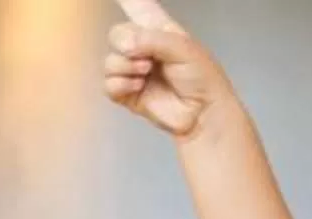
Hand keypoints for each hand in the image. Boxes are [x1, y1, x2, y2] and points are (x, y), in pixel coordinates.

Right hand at [103, 0, 235, 140]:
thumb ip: (152, 39)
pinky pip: (108, 84)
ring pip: (110, 60)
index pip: (138, 6)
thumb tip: (125, 44)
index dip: (126, 0)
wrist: (203, 113)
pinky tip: (138, 86)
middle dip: (126, 44)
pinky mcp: (128, 94)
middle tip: (148, 59)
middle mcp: (143, 47)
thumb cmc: (201, 77)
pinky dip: (120, 84)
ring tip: (146, 73)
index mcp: (158, 29)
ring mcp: (134, 71)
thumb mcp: (182, 48)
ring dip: (126, 66)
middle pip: (117, 34)